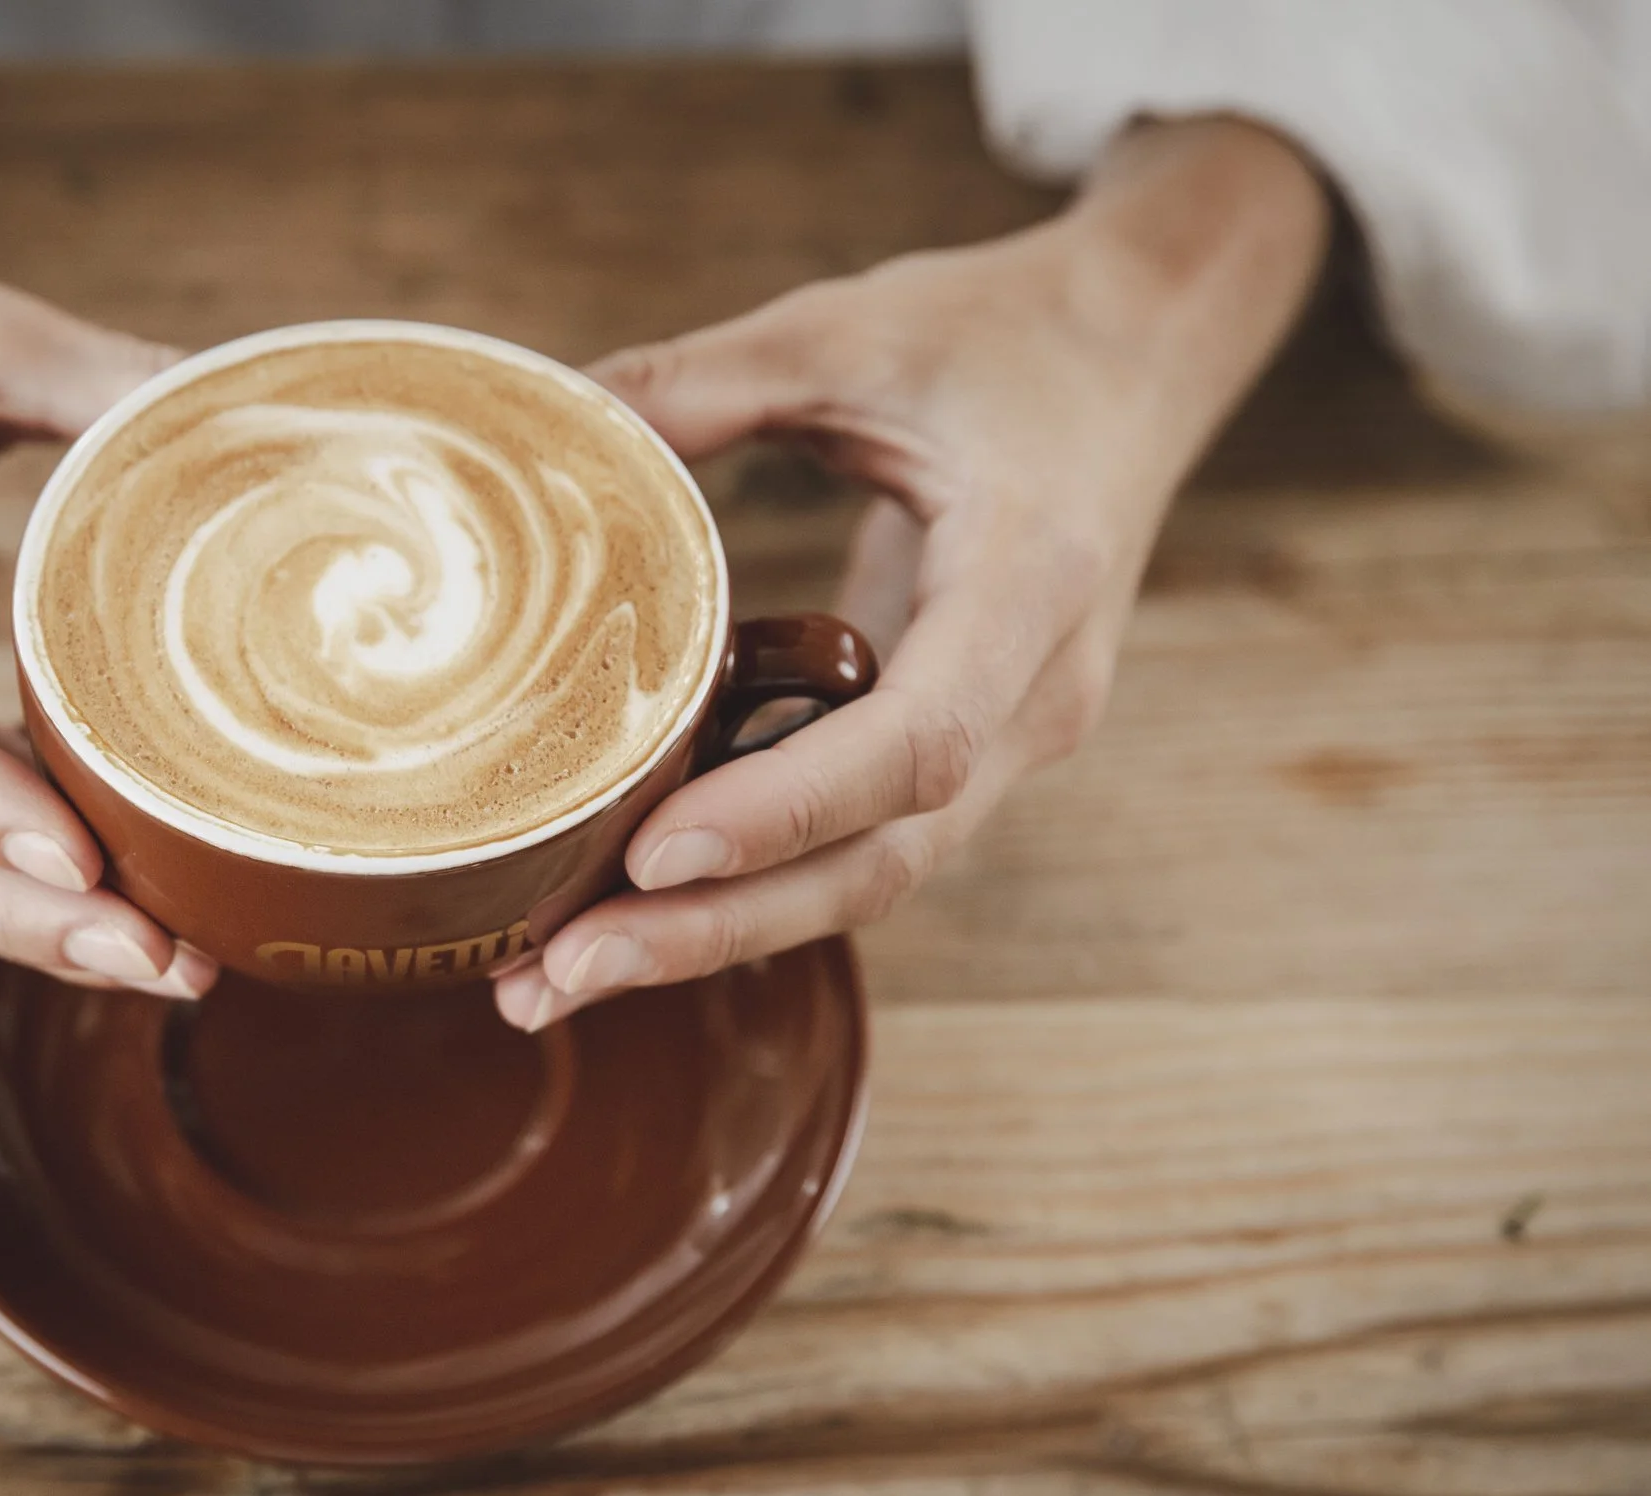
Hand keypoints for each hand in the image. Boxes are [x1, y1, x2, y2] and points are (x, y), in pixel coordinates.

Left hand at [495, 118, 1325, 1029]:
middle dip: (715, 931)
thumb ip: (698, 379)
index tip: (651, 856)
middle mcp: (1036, 691)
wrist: (1141, 347)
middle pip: (879, 860)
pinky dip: (750, 884)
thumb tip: (543, 424)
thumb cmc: (1003, 334)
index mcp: (1029, 579)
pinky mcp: (968, 744)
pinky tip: (631, 907)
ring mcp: (1012, 734)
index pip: (915, 741)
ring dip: (717, 935)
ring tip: (556, 978)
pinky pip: (858, 840)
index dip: (782, 810)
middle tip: (553, 978)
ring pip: (868, 876)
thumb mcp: (849, 329)